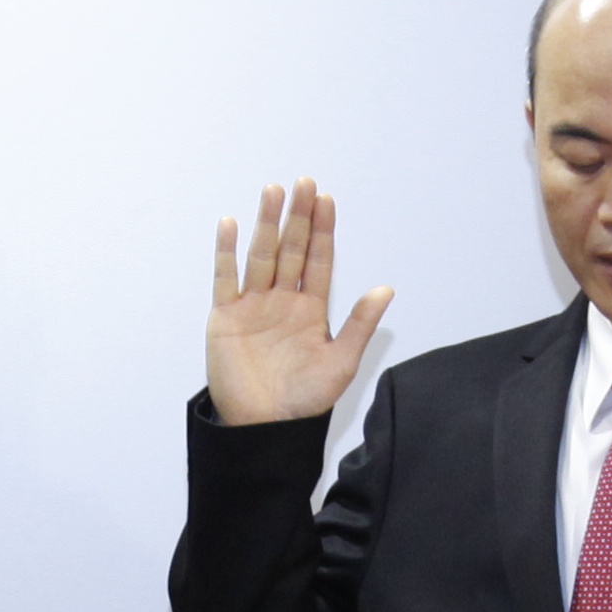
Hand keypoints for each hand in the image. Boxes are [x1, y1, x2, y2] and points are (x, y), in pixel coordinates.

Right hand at [208, 179, 395, 426]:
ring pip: (261, 255)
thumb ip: (360, 325)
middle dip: (297, 217)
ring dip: (266, 224)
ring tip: (273, 192)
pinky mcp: (225, 316)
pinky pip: (225, 278)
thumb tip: (386, 290)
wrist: (264, 428)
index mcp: (311, 309)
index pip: (318, 260)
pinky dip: (226, 252)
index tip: (326, 200)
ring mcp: (253, 305)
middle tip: (304, 183)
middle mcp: (282, 300)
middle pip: (291, 249)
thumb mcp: (341, 362)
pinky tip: (230, 224)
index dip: (322, 230)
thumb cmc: (303, 400)